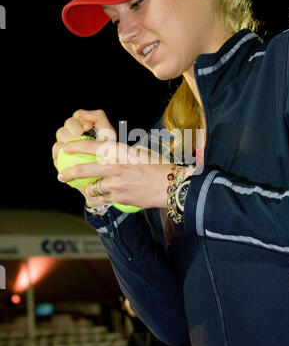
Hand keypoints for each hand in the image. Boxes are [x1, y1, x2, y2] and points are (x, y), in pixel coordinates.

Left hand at [56, 138, 172, 209]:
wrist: (170, 186)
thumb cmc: (157, 166)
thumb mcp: (139, 153)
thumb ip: (122, 154)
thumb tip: (110, 154)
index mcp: (120, 151)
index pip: (92, 146)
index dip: (75, 147)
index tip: (67, 148)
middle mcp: (115, 167)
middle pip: (84, 170)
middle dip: (69, 174)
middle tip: (62, 176)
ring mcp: (116, 184)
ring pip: (93, 188)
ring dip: (89, 189)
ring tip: (88, 189)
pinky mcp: (119, 198)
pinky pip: (103, 199)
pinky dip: (102, 198)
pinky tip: (103, 197)